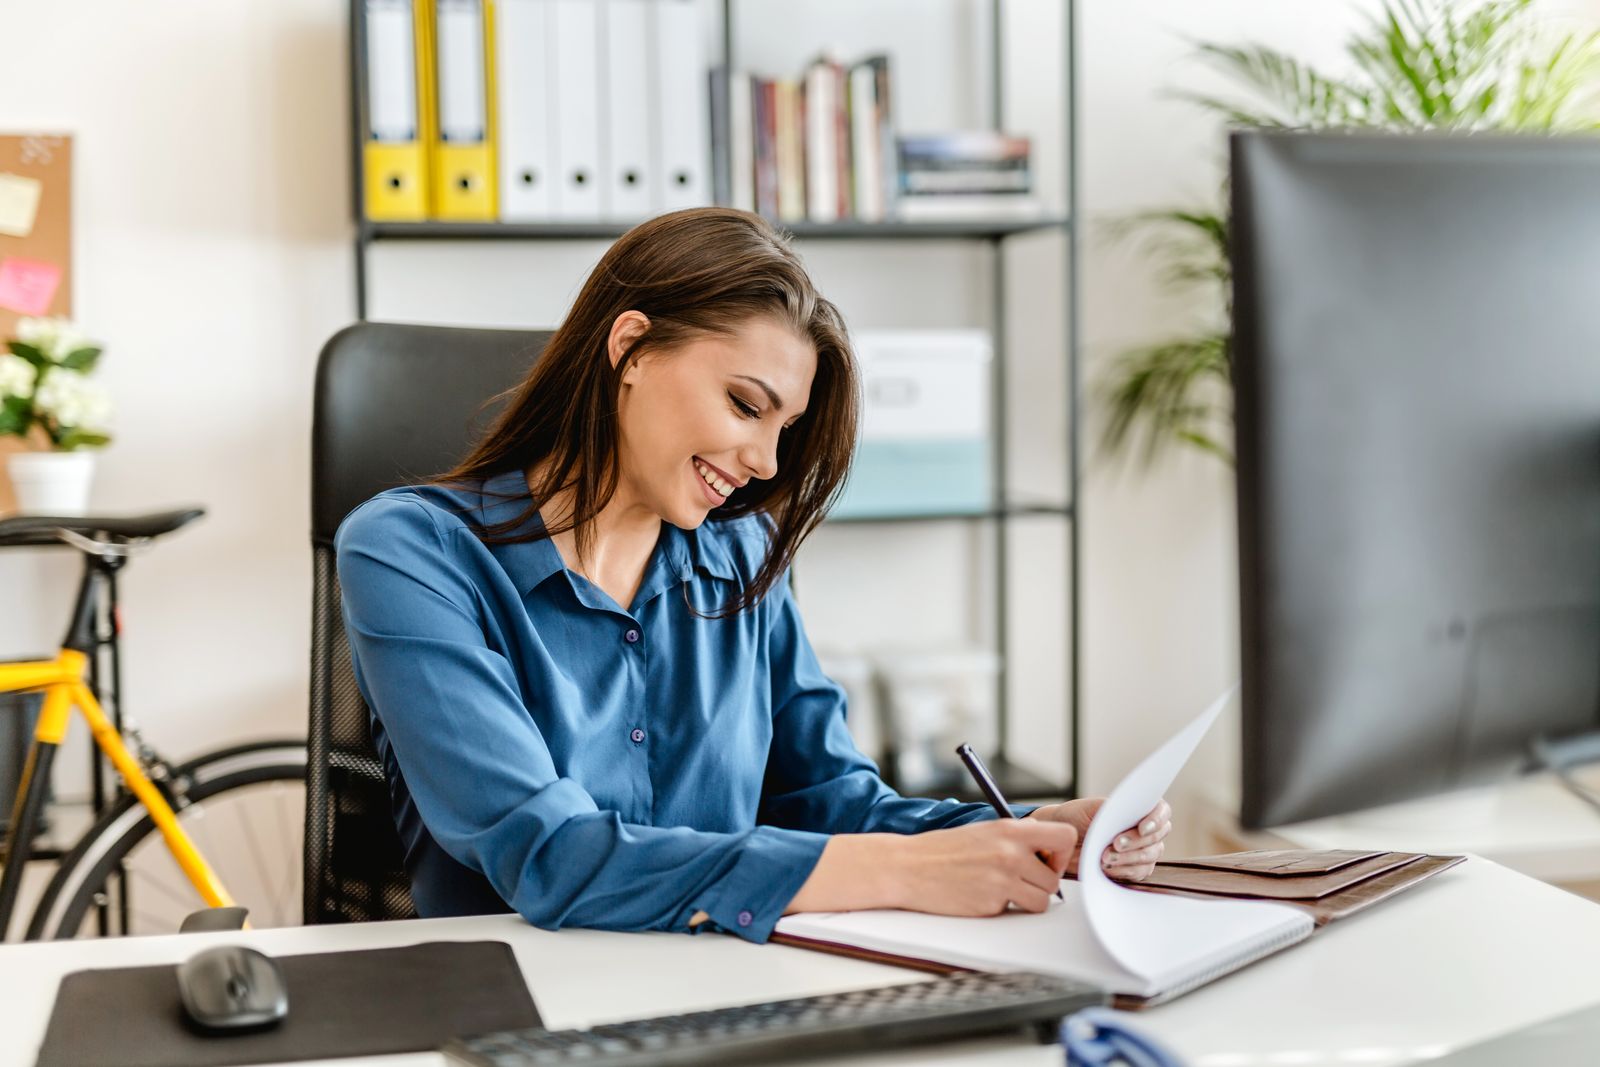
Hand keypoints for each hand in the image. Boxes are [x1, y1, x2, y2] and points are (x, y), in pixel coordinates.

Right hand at [783, 820, 1077, 919]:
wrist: (908, 867)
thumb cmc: (943, 850)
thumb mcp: (984, 832)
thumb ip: (1017, 839)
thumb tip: (1047, 851)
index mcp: (1011, 830)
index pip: (1065, 838)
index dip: (1061, 853)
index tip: (1046, 859)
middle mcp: (1011, 853)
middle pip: (1054, 880)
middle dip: (1040, 884)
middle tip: (1018, 880)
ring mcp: (1002, 880)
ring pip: (1042, 901)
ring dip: (1027, 900)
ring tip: (1001, 889)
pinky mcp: (992, 904)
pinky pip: (1015, 912)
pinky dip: (1004, 908)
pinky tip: (982, 895)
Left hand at [1025, 797, 1170, 881]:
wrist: (1062, 839)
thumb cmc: (1076, 818)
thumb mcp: (1090, 807)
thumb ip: (1111, 807)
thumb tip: (1131, 807)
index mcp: (1137, 809)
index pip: (1162, 811)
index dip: (1156, 820)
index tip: (1142, 828)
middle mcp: (1144, 830)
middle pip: (1156, 838)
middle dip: (1136, 842)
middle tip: (1115, 844)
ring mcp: (1141, 851)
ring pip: (1149, 857)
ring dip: (1128, 858)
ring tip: (1104, 857)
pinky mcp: (1133, 869)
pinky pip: (1138, 873)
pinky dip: (1123, 870)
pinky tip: (1107, 868)